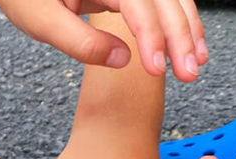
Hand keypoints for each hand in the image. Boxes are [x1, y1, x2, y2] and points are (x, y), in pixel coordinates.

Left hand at [0, 0, 206, 80]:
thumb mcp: (41, 21)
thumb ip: (80, 42)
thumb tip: (122, 60)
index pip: (140, 5)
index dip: (152, 37)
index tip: (157, 69)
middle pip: (164, 0)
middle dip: (181, 37)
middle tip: (188, 74)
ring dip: (187, 30)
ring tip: (195, 64)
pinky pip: (160, 4)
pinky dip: (176, 24)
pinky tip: (185, 47)